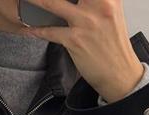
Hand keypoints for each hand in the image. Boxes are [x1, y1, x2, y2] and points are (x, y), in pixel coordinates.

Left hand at [21, 0, 144, 102]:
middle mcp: (99, 5)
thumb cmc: (113, 43)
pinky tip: (29, 29)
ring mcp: (86, 22)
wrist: (119, 73)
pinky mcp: (75, 40)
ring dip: (36, 0)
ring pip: (52, 4)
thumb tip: (79, 0)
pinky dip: (37, 31)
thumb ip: (98, 1)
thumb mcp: (112, 12)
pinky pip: (50, 32)